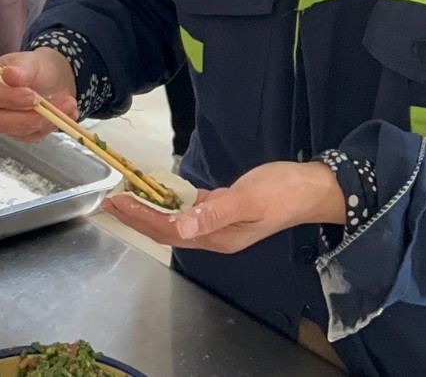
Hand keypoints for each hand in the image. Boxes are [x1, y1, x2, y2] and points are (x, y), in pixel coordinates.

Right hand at [0, 47, 78, 141]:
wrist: (52, 78)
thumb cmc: (36, 67)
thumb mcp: (31, 62)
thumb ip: (20, 69)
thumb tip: (8, 75)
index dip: (9, 99)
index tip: (33, 95)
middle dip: (29, 117)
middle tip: (56, 107)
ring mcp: (1, 123)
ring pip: (19, 132)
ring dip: (46, 121)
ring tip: (69, 104)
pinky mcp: (18, 134)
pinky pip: (33, 137)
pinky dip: (51, 126)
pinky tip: (66, 114)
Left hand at [102, 161, 346, 254]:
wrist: (315, 188)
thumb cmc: (284, 192)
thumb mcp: (248, 200)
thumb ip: (214, 212)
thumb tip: (180, 226)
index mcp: (218, 238)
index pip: (168, 231)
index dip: (140, 219)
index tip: (117, 203)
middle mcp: (214, 235)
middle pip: (166, 229)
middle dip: (137, 216)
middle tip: (109, 201)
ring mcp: (219, 222)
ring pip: (175, 219)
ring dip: (150, 209)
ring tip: (125, 197)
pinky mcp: (224, 208)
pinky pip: (189, 208)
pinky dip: (170, 201)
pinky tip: (157, 192)